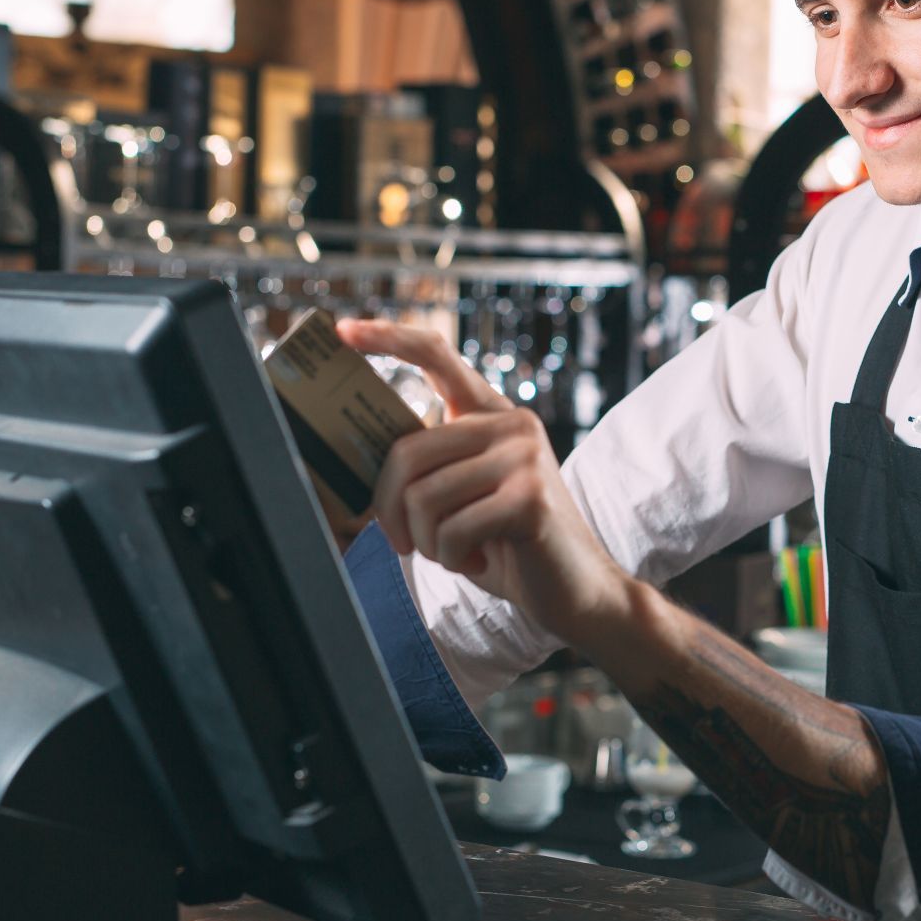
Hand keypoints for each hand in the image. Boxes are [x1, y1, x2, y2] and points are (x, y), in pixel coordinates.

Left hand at [334, 318, 633, 641]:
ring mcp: (524, 456)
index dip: (388, 339)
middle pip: (405, 453)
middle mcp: (511, 424)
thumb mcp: (465, 493)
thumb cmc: (509, 544)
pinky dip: (452, 559)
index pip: (437, 356)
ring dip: (426, 543)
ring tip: (458, 552)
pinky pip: (451, 530)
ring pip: (422, 498)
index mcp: (491, 414)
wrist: (576, 589)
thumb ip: (432, 466)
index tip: (344, 330)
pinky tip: (479, 561)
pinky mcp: (529, 497)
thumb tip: (361, 461)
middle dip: (389, 512)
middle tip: (404, 544)